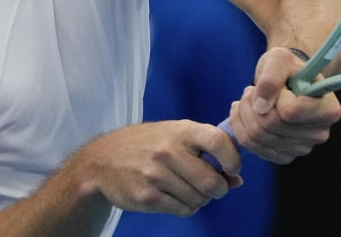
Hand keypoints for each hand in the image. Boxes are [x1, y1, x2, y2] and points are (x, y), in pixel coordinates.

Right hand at [77, 120, 242, 216]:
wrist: (103, 159)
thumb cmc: (148, 144)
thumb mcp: (176, 135)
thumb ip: (207, 151)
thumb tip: (237, 180)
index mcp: (181, 131)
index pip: (218, 141)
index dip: (233, 158)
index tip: (233, 168)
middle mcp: (168, 151)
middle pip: (212, 182)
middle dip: (219, 189)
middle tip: (214, 186)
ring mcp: (156, 175)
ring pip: (199, 199)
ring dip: (201, 199)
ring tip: (190, 189)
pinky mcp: (147, 197)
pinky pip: (183, 210)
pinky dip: (187, 207)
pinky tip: (176, 196)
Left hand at [228, 47, 340, 163]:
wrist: (286, 82)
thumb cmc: (288, 69)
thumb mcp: (280, 58)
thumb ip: (271, 77)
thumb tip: (261, 107)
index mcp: (328, 110)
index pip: (289, 111)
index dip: (276, 95)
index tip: (278, 85)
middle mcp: (319, 134)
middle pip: (270, 125)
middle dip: (253, 103)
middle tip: (253, 90)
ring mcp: (301, 148)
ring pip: (257, 136)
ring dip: (244, 113)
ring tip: (250, 98)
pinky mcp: (283, 156)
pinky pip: (252, 146)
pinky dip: (241, 126)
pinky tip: (246, 112)